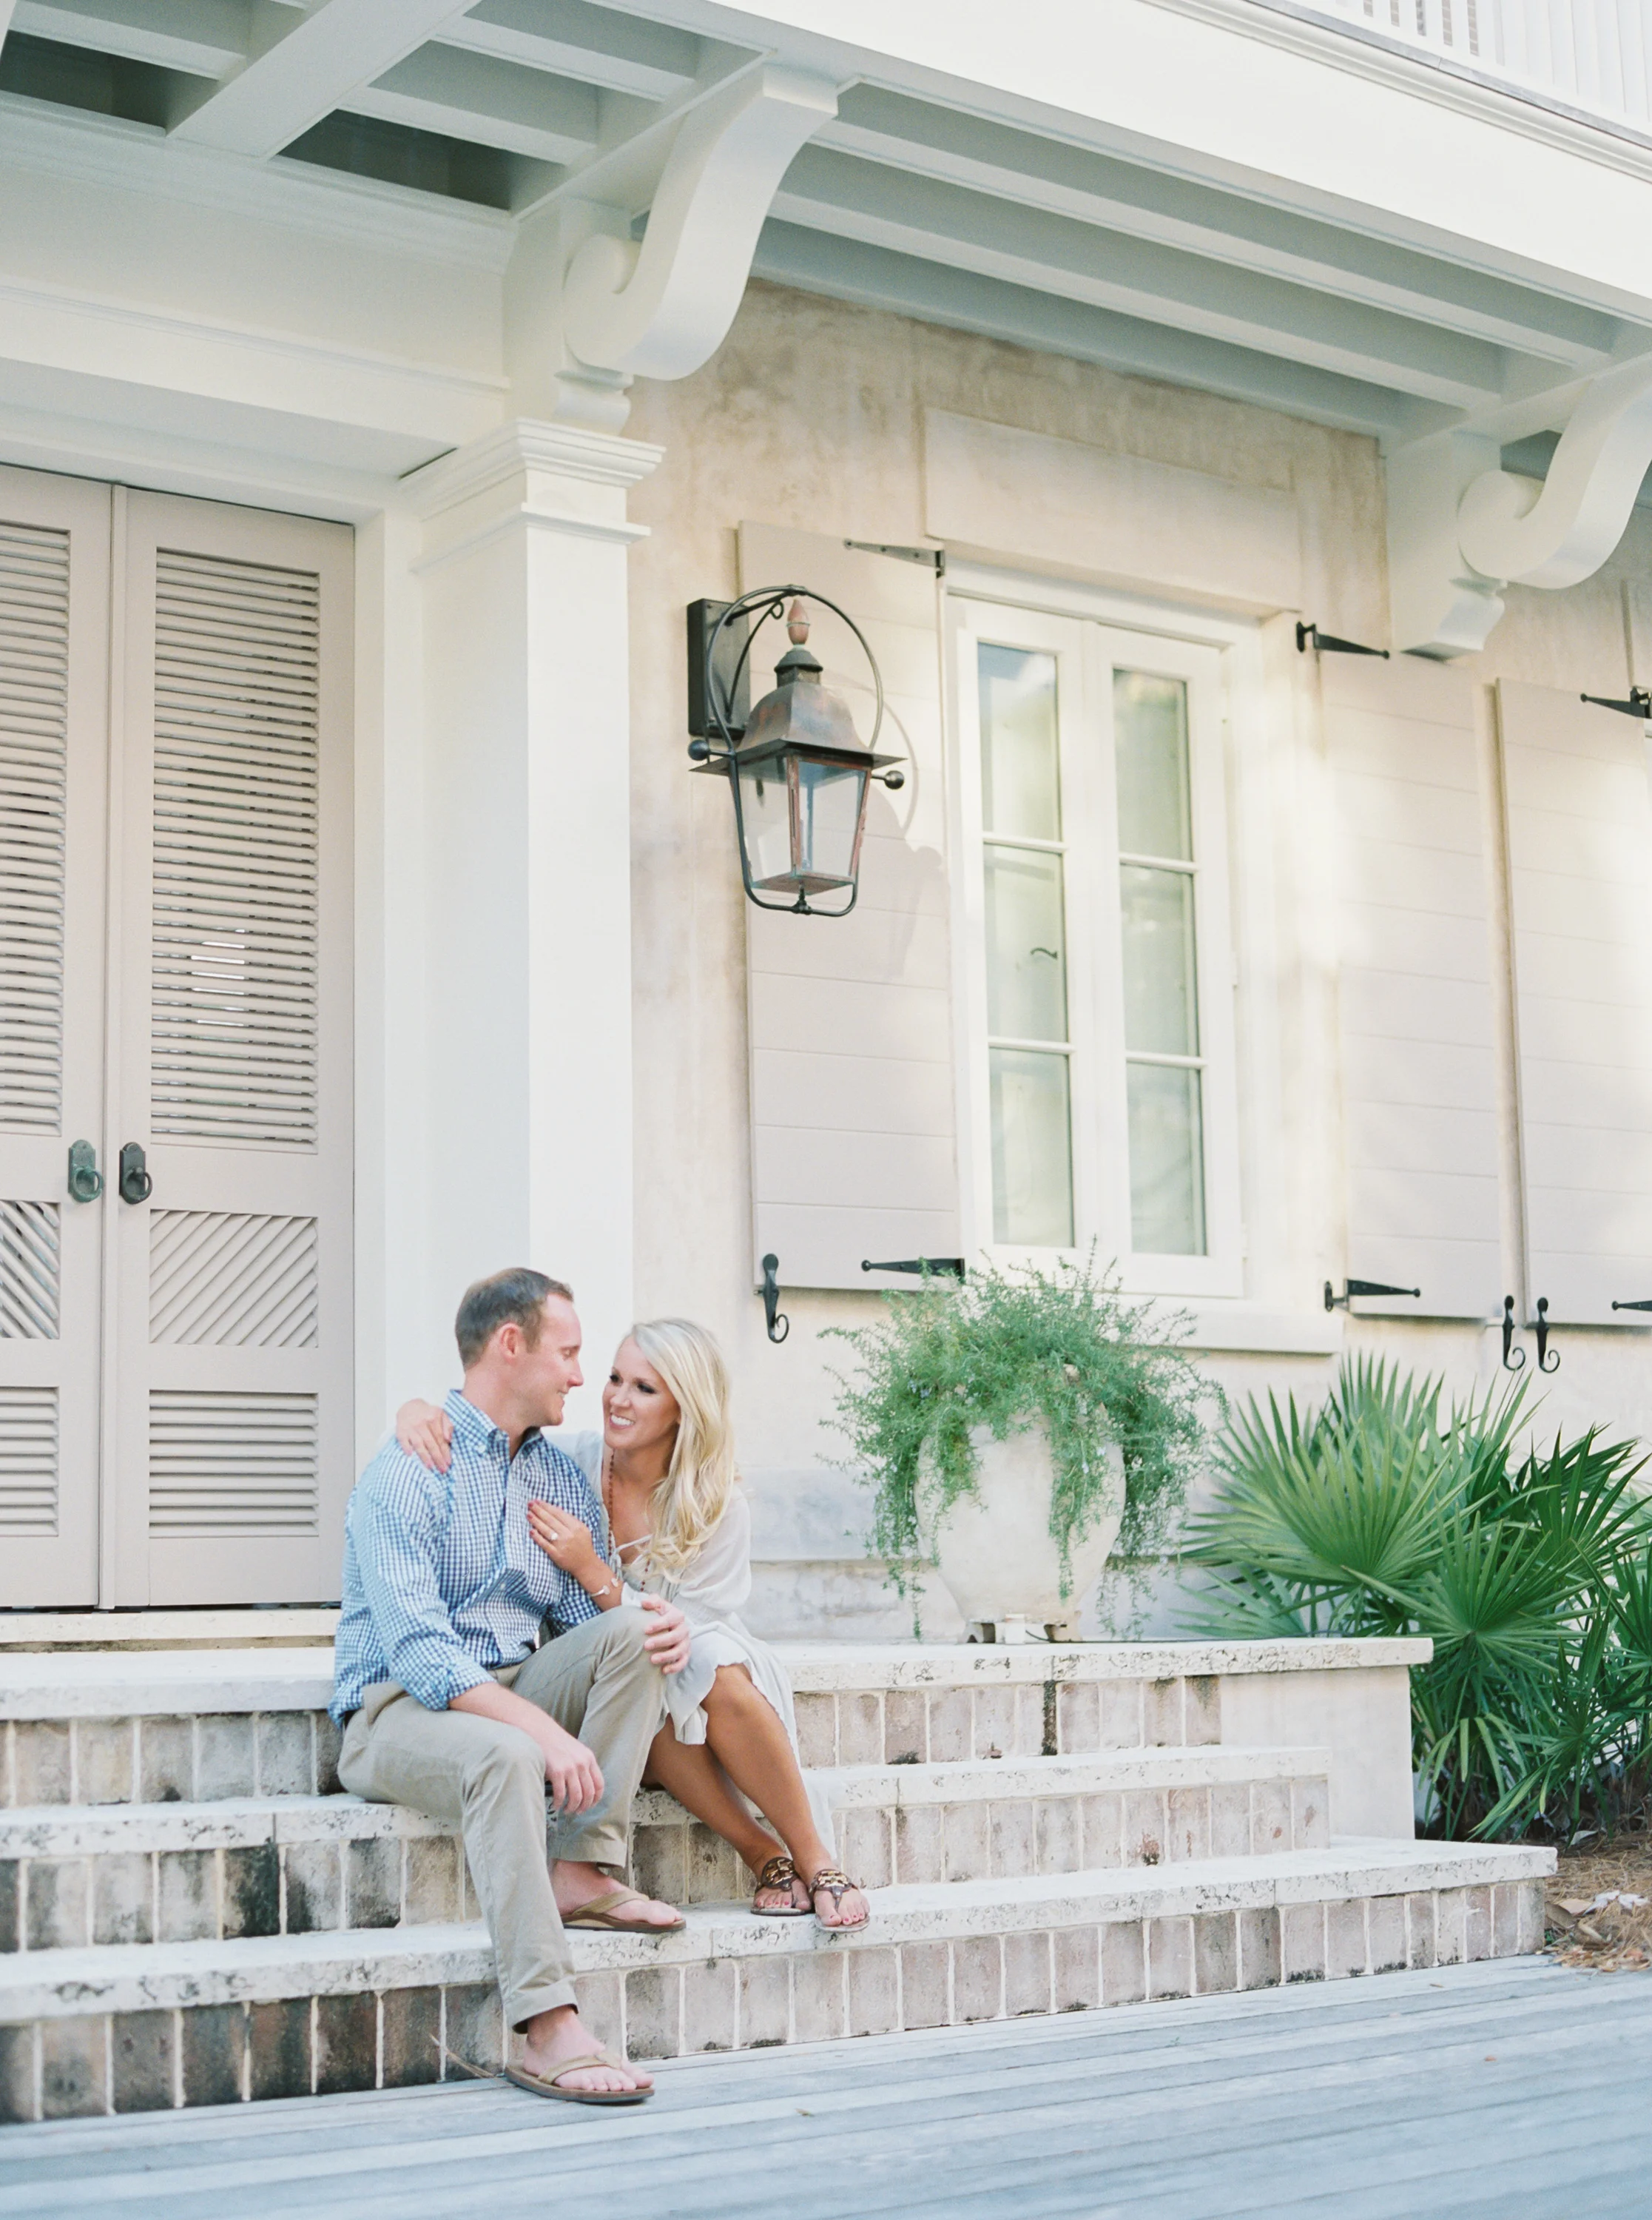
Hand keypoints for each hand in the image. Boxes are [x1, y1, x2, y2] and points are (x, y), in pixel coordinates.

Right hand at [396, 1399, 451, 1471]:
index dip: (445, 1451)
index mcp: (433, 1418)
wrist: (409, 1407)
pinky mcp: (400, 1431)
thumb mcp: (441, 1414)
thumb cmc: (427, 1414)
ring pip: (419, 1444)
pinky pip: (403, 1441)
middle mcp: (422, 1423)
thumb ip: (448, 1426)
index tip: (448, 1462)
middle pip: (431, 1443)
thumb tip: (449, 1439)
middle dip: (437, 1458)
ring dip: (424, 1456)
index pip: (441, 1438)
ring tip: (430, 1467)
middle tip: (442, 1469)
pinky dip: (407, 1448)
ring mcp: (411, 1427)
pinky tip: (411, 1456)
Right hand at [449, 1682, 602, 1812]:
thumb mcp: (575, 1750)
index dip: (596, 1799)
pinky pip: (561, 1794)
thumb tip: (584, 1786)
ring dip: (572, 1807)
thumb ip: (582, 1764)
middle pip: (589, 1793)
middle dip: (584, 1806)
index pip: (599, 1784)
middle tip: (577, 1812)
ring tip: (566, 1810)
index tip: (589, 1806)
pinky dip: (559, 1803)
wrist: (539, 1730)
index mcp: (589, 1758)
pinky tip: (556, 1805)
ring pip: (576, 1797)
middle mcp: (582, 1763)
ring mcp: (570, 1767)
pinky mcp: (557, 1771)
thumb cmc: (555, 1741)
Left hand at [527, 1499, 604, 1586]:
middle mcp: (569, 1534)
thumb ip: (570, 1519)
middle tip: (530, 1504)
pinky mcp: (556, 1555)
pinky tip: (531, 1531)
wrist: (586, 1564)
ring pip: (546, 1530)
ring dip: (536, 1521)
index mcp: (576, 1526)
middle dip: (539, 1510)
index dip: (546, 1506)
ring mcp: (562, 1545)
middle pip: (550, 1520)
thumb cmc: (583, 1544)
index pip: (558, 1513)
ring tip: (528, 1514)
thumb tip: (555, 1509)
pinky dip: (537, 1537)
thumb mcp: (582, 1529)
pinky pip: (544, 1544)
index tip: (538, 1501)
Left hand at [639, 1593, 690, 1675]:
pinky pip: (683, 1662)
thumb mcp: (657, 1605)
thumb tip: (644, 1602)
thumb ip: (652, 1601)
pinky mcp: (685, 1654)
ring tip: (652, 1660)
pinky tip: (663, 1670)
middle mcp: (684, 1629)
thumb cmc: (660, 1615)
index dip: (659, 1624)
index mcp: (677, 1616)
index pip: (670, 1619)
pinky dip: (675, 1667)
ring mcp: (686, 1642)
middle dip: (661, 1641)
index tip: (645, 1629)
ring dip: (667, 1656)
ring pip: (680, 1651)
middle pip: (675, 1636)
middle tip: (646, 1645)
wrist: (668, 1626)